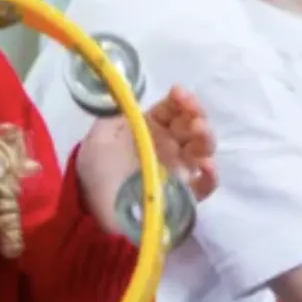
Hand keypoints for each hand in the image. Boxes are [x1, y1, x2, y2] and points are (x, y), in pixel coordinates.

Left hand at [78, 85, 217, 233]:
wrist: (91, 207)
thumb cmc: (95, 168)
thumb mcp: (100, 135)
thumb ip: (117, 115)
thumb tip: (136, 96)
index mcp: (149, 129)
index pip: (172, 110)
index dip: (179, 100)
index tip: (179, 93)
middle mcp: (167, 147)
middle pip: (191, 127)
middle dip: (196, 116)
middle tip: (192, 114)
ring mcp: (177, 172)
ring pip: (202, 152)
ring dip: (205, 140)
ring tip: (198, 132)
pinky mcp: (182, 197)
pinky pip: (203, 187)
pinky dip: (210, 177)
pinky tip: (205, 166)